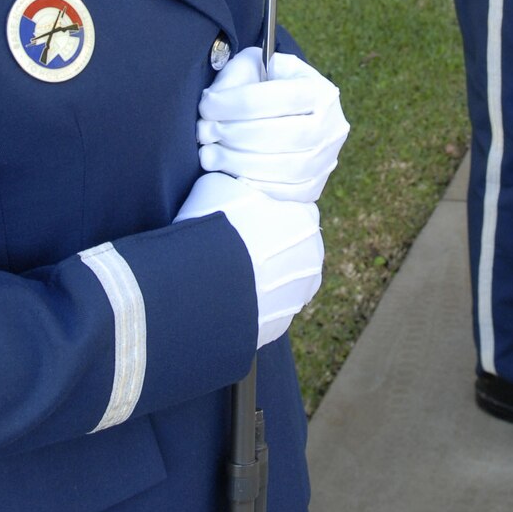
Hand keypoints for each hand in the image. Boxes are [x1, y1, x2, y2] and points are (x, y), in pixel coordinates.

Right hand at [176, 172, 322, 347]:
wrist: (202, 284)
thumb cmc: (214, 225)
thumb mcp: (222, 184)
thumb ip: (240, 185)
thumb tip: (233, 185)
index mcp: (306, 223)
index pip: (295, 212)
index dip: (268, 213)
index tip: (245, 217)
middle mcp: (310, 261)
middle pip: (291, 248)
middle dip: (268, 247)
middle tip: (233, 245)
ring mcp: (296, 298)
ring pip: (281, 282)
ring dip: (261, 279)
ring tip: (226, 274)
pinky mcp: (278, 327)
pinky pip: (266, 311)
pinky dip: (250, 305)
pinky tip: (225, 297)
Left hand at [197, 48, 348, 203]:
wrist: (284, 115)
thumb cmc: (262, 88)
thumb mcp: (252, 67)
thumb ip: (236, 76)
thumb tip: (217, 101)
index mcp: (320, 91)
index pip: (280, 97)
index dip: (237, 102)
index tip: (206, 105)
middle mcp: (332, 126)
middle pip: (282, 135)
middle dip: (234, 134)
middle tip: (204, 132)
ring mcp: (326, 160)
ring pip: (283, 168)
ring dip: (237, 162)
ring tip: (209, 154)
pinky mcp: (314, 187)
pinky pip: (284, 193)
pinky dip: (252, 184)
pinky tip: (227, 173)